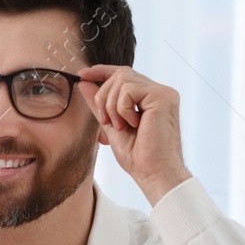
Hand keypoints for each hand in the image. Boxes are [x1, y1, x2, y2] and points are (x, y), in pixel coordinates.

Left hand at [76, 65, 190, 205]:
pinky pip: (129, 90)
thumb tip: (84, 83)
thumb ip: (99, 104)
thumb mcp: (111, 125)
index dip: (101, 71)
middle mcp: (158, 91)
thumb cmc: (137, 156)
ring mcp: (163, 93)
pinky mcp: (163, 96)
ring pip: (122, 80)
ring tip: (121, 126)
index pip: (123, 74)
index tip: (82, 75)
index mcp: (149, 97)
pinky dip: (122, 109)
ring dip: (112, 106)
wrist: (153, 173)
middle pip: (120, 74)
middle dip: (103, 97)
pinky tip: (133, 125)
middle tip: (106, 122)